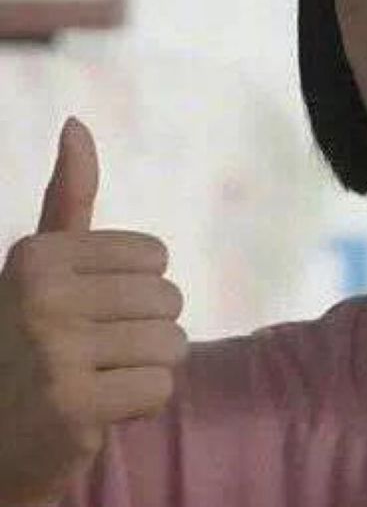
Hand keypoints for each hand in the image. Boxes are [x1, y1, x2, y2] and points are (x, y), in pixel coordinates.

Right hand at [0, 117, 188, 504]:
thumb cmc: (29, 340)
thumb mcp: (43, 266)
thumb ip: (68, 197)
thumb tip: (77, 124)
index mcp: (38, 255)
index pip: (156, 256)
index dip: (136, 289)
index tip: (89, 311)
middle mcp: (41, 296)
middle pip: (168, 299)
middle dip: (145, 330)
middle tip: (95, 352)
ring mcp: (55, 352)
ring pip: (172, 343)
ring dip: (147, 367)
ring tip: (101, 377)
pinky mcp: (73, 407)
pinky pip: (160, 387)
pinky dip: (142, 403)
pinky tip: (102, 408)